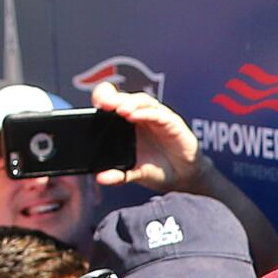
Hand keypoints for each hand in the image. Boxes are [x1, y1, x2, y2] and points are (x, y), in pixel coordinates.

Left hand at [90, 81, 206, 190]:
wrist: (183, 178)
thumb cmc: (157, 169)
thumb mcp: (134, 174)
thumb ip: (118, 175)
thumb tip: (100, 178)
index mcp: (126, 125)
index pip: (112, 104)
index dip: (103, 100)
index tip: (94, 108)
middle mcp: (140, 116)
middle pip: (124, 99)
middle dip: (113, 99)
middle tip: (104, 105)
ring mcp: (155, 117)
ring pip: (141, 101)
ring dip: (129, 103)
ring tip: (119, 110)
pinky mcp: (171, 121)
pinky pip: (157, 113)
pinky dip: (145, 113)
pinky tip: (134, 116)